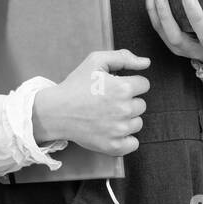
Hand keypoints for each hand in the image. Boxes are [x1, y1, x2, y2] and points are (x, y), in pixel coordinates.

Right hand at [32, 49, 149, 155]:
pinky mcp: (113, 146)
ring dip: (127, 119)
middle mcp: (124, 109)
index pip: (144, 84)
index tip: (116, 87)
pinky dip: (126, 139)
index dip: (130, 83)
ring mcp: (119, 130)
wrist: (56, 111)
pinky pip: (133, 144)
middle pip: (141, 105)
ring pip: (137, 123)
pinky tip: (112, 131)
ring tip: (107, 115)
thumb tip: (146, 63)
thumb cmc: (75, 86)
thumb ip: (123, 57)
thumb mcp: (95, 61)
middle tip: (108, 101)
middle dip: (128, 101)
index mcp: (122, 88)